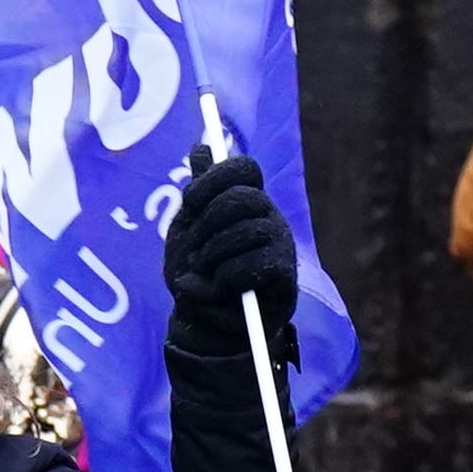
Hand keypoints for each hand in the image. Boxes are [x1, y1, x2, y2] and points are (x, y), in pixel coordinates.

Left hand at [162, 150, 296, 319]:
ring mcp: (280, 244)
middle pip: (244, 197)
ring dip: (214, 253)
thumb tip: (200, 149)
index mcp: (247, 200)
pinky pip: (254, 264)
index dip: (213, 179)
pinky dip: (225, 277)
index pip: (244, 168)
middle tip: (195, 248)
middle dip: (209, 222)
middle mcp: (268, 216)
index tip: (190, 203)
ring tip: (203, 270)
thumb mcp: (188, 232)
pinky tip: (220, 286)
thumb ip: (197, 194)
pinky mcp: (284, 276)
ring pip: (248, 230)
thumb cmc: (199, 274)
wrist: (206, 322)